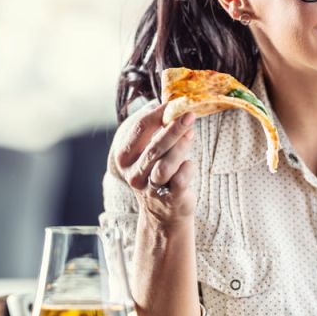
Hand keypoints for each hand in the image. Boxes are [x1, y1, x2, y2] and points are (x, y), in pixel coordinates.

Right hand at [113, 102, 196, 222]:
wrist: (163, 212)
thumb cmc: (157, 173)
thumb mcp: (149, 153)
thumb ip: (156, 132)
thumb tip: (173, 107)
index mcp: (124, 157)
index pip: (139, 129)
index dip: (158, 114)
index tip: (175, 103)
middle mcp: (133, 173)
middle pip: (153, 147)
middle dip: (173, 129)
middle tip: (189, 115)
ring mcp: (150, 188)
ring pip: (164, 165)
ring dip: (180, 148)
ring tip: (192, 133)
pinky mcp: (169, 197)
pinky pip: (180, 180)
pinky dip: (187, 168)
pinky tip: (190, 163)